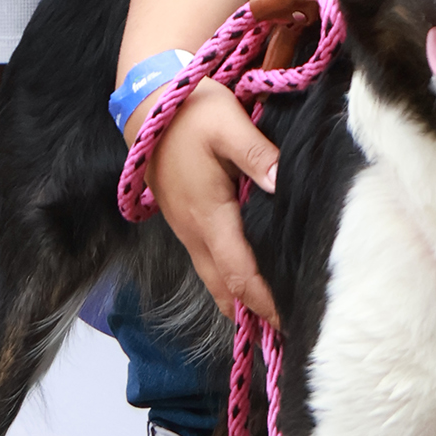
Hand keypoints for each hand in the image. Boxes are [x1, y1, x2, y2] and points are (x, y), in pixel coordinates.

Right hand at [151, 82, 280, 330]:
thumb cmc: (189, 111)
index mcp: (208, 214)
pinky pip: (206, 263)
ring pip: (212, 279)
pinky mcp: (184, 220)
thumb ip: (258, 156)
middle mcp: (194, 230)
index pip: (238, 272)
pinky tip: (246, 283)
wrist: (146, 103)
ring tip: (270, 318)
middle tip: (285, 332)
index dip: (263, 300)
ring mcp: (185, 228)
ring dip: (238, 301)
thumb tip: (283, 185)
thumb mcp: (228, 123)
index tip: (288, 320)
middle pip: (222, 288)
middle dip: (252, 313)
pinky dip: (226, 282)